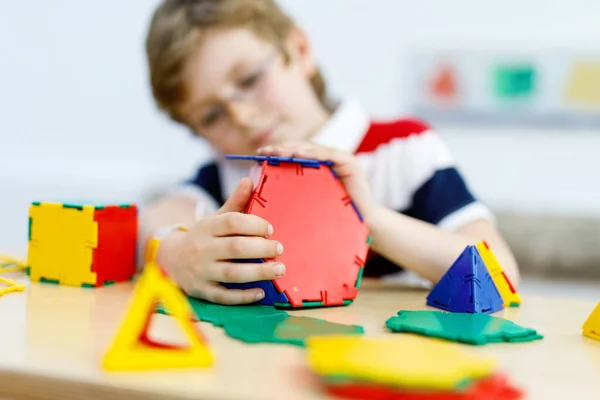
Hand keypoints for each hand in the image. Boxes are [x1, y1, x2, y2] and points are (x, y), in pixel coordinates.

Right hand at [156, 178, 285, 304]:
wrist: (171, 260)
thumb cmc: (203, 237)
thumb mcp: (215, 218)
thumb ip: (235, 202)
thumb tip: (250, 180)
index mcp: (207, 227)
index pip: (232, 222)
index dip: (254, 224)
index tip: (270, 229)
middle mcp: (203, 249)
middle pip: (235, 247)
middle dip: (261, 248)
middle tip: (279, 249)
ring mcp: (201, 271)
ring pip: (232, 273)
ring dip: (259, 272)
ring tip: (279, 269)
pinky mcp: (202, 291)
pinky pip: (224, 296)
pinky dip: (243, 296)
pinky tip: (260, 293)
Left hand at [256, 141, 375, 221]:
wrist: (365, 223)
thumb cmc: (338, 216)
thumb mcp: (312, 203)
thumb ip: (296, 195)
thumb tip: (268, 192)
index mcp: (319, 167)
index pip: (296, 155)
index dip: (278, 152)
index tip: (259, 154)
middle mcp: (329, 159)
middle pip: (302, 149)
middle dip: (282, 149)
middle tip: (263, 151)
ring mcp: (340, 159)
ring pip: (313, 149)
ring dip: (294, 149)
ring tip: (277, 152)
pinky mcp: (350, 163)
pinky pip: (328, 155)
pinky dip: (313, 154)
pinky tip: (298, 155)